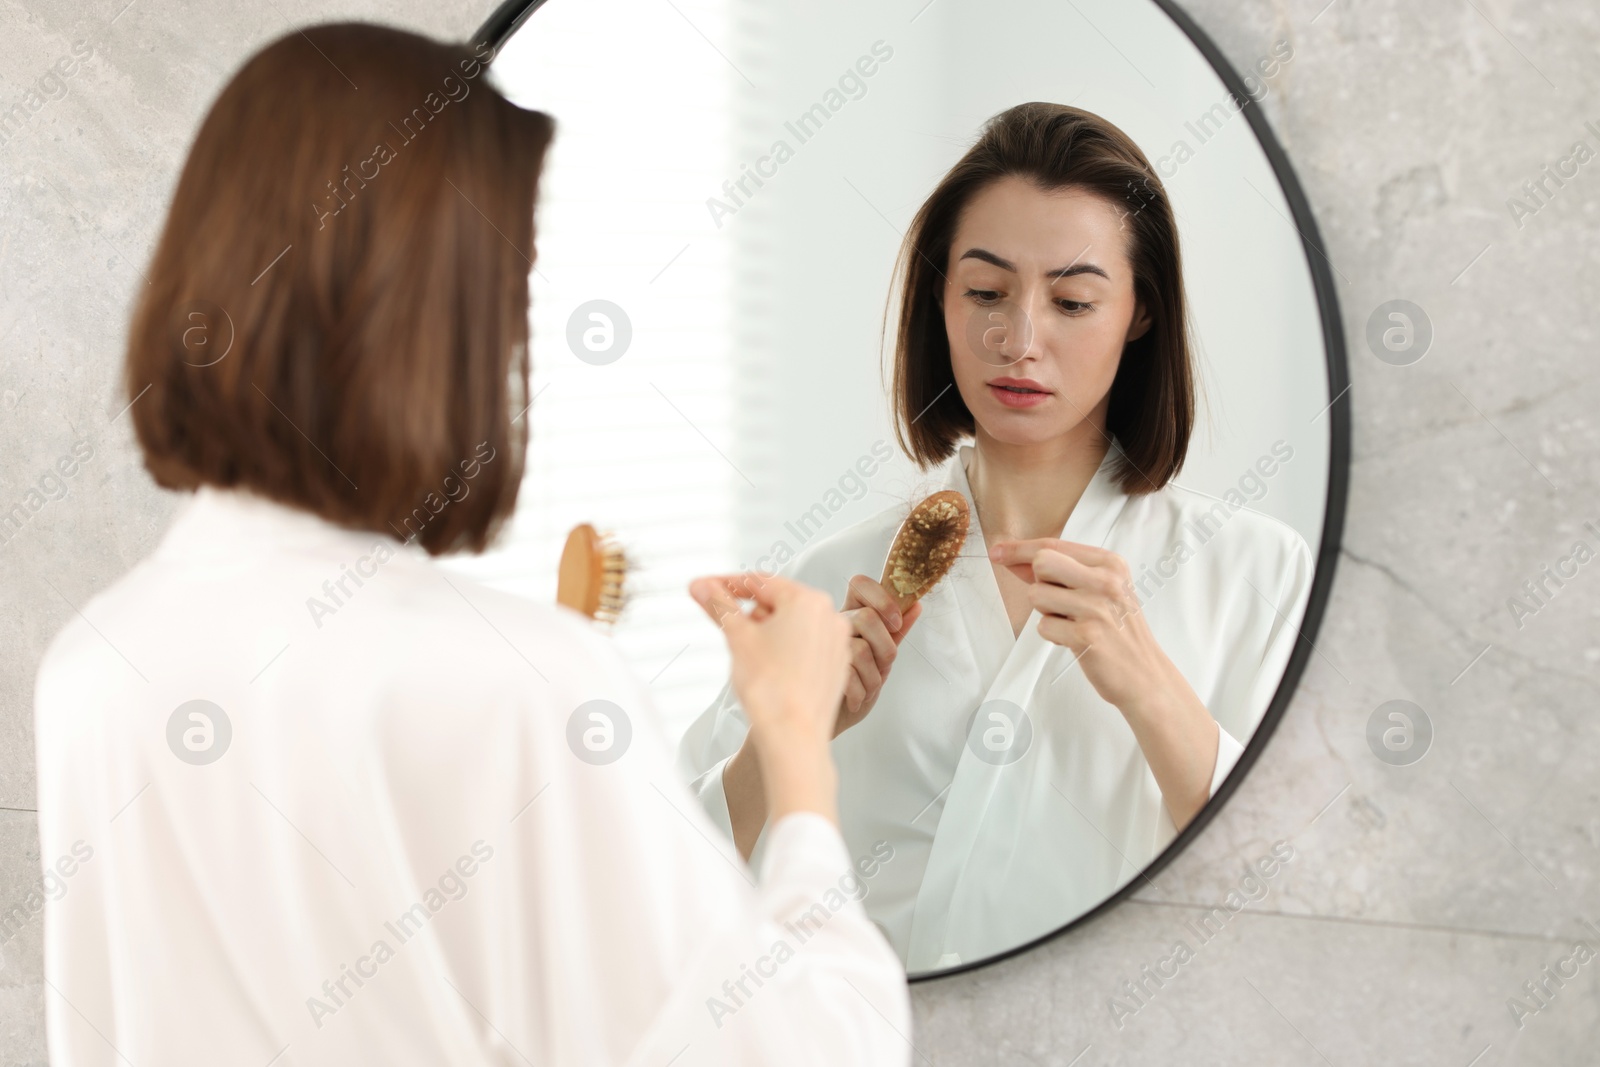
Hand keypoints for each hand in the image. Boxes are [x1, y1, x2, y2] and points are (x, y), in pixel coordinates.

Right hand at [689, 573, 851, 748]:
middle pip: (776, 602)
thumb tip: (701, 586)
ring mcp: (837, 641)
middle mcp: (830, 615)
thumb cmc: (769, 687)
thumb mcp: (737, 637)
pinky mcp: (837, 665)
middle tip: (735, 638)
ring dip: (767, 634)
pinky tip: (773, 673)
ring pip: (791, 626)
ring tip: (756, 662)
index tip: (703, 588)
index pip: (758, 582)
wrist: (793, 736)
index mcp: (808, 600)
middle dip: (750, 616)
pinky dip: (786, 653)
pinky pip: (805, 648)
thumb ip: (718, 604)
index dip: (725, 584)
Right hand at [835, 575, 922, 736]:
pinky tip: (856, 699)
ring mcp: (822, 646)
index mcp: (850, 615)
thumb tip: (915, 605)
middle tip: (883, 665)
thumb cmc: (856, 685)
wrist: (830, 717)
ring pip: (860, 649)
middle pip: (867, 617)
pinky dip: (861, 692)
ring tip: (867, 688)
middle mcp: (833, 625)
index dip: (881, 598)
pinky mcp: (816, 669)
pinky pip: (849, 674)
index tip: (895, 623)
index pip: (861, 585)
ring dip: (873, 677)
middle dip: (885, 648)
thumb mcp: (880, 657)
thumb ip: (896, 632)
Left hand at [987, 539, 1170, 716]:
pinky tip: (1075, 640)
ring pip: (1037, 596)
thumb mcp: (1099, 589)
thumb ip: (1059, 571)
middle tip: (1060, 602)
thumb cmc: (1118, 629)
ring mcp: (1096, 607)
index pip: (1054, 545)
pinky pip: (1043, 627)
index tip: (997, 552)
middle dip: (1039, 582)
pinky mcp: (1086, 635)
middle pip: (1041, 563)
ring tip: (1072, 623)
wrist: (1144, 673)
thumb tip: (1012, 558)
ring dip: (1047, 613)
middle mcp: (1105, 581)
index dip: (1019, 548)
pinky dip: (1053, 636)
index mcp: (1110, 563)